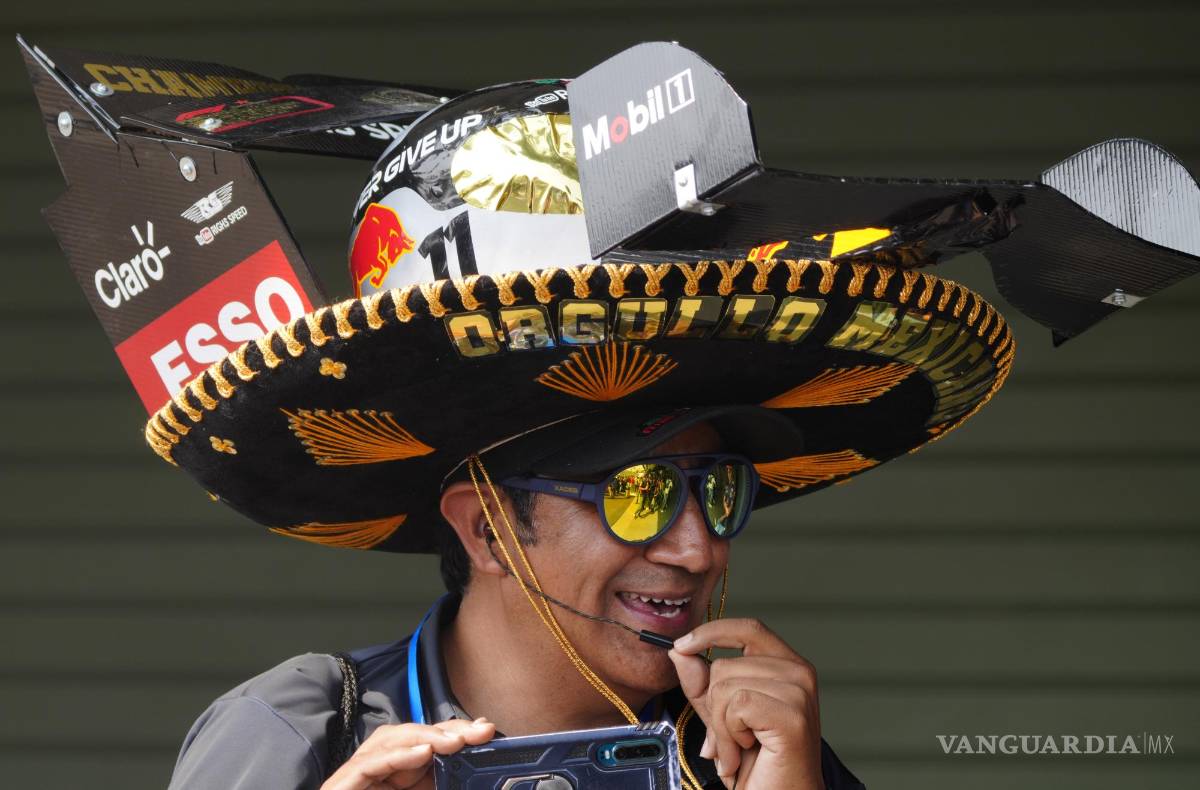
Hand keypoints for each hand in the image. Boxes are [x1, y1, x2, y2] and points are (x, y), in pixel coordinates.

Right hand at [321, 717, 494, 789]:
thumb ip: (444, 784)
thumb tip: (475, 776)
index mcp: (398, 771)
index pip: (429, 742)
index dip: (456, 733)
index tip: (485, 729)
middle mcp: (378, 764)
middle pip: (413, 734)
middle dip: (447, 731)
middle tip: (480, 731)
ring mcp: (359, 771)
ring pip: (392, 739)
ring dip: (427, 737)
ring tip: (457, 741)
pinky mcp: (344, 782)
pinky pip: (372, 762)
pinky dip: (399, 755)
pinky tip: (423, 753)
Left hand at [669, 619, 823, 789]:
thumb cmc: (757, 763)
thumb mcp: (720, 715)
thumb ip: (702, 683)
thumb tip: (679, 651)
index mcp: (787, 665)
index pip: (747, 628)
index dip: (711, 632)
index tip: (682, 645)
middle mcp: (799, 673)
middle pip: (723, 664)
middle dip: (713, 707)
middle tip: (730, 738)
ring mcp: (799, 692)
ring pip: (725, 687)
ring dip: (721, 727)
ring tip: (740, 748)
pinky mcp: (792, 715)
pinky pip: (735, 705)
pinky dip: (730, 735)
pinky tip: (745, 752)